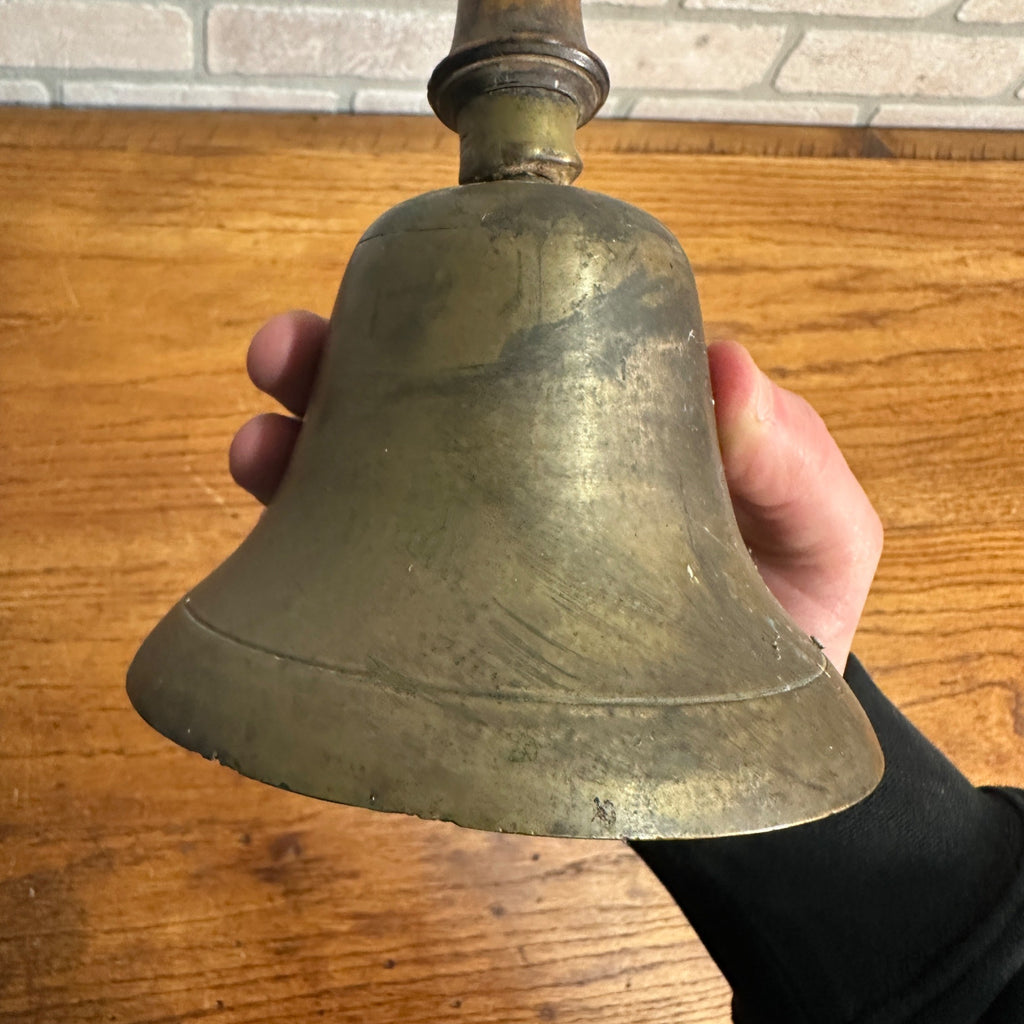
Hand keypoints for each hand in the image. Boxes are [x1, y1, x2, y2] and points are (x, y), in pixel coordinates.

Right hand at [230, 313, 881, 670]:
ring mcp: (480, 552)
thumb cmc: (786, 614)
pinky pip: (364, 581)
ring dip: (299, 449)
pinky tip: (276, 541)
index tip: (400, 279)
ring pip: (368, 480)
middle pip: (415, 401)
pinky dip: (308, 552)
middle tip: (290, 353)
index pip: (513, 346)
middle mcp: (524, 476)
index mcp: (596, 428)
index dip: (449, 303)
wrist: (739, 739)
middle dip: (338, 365)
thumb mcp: (821, 531)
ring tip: (262, 443)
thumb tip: (726, 364)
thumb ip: (791, 457)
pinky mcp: (451, 632)